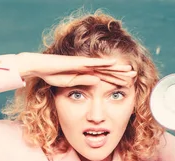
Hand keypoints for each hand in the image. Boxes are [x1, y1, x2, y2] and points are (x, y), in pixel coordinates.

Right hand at [16, 52, 136, 86]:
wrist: (39, 67)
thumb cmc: (52, 74)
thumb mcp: (70, 83)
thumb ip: (83, 82)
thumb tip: (97, 82)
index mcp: (85, 73)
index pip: (104, 77)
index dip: (116, 79)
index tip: (127, 83)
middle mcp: (87, 67)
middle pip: (108, 70)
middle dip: (121, 73)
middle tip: (135, 74)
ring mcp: (83, 63)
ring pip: (104, 66)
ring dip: (117, 68)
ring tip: (129, 69)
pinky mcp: (78, 62)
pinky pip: (93, 63)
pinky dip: (104, 63)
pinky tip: (114, 63)